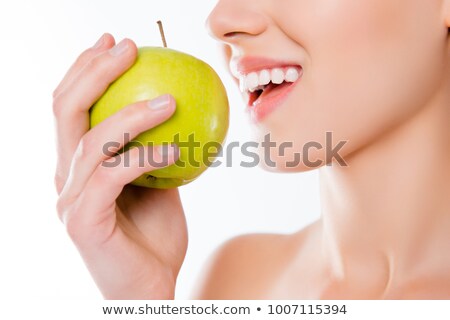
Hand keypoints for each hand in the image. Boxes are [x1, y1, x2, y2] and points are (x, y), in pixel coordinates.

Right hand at [53, 34, 187, 298]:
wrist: (150, 286)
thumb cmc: (154, 235)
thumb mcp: (159, 182)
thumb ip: (155, 148)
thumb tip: (176, 110)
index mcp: (78, 165)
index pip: (72, 106)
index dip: (86, 68)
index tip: (116, 42)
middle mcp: (64, 177)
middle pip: (67, 110)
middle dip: (95, 70)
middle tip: (128, 46)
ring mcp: (69, 199)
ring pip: (91, 140)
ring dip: (131, 113)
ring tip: (169, 98)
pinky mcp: (82, 220)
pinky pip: (113, 176)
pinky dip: (145, 157)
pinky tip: (175, 149)